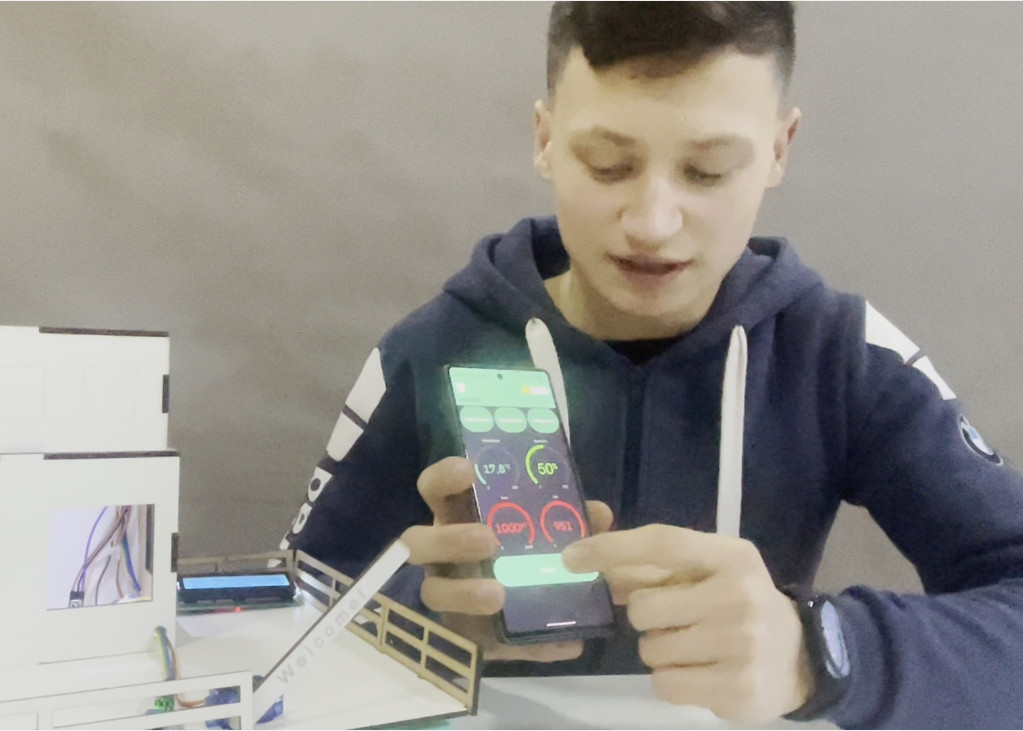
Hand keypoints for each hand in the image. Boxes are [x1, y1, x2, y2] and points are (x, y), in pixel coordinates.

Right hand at [401, 456, 613, 661]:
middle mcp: (441, 555)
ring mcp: (446, 596)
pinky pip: (484, 644)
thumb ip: (570, 522)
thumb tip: (598, 512)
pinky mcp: (464, 638)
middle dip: (449, 539)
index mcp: (457, 519)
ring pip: (433, 594)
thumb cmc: (524, 553)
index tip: (468, 470)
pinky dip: (524, 645)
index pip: (433, 490)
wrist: (532, 612)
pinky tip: (556, 644)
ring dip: (465, 593)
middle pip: (417, 542)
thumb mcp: (547, 533)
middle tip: (488, 540)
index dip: (443, 478)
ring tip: (497, 595)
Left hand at [561, 524, 812, 722]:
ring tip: (693, 647)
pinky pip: (664, 684)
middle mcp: (739, 595)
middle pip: (644, 607)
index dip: (613, 548)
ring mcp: (740, 645)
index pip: (663, 543)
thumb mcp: (709, 571)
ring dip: (660, 650)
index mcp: (731, 556)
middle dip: (646, 617)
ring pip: (651, 649)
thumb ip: (654, 565)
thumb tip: (587, 559)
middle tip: (675, 619)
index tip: (572, 556)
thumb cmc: (740, 603)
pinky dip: (672, 680)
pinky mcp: (736, 688)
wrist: (801, 658)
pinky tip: (701, 672)